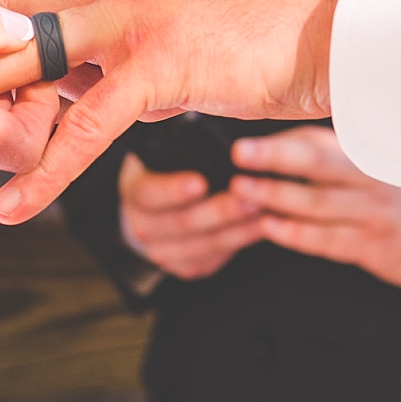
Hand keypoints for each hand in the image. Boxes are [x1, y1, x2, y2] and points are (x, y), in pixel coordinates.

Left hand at [0, 0, 355, 223]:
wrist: (345, 21)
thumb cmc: (289, 20)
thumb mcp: (206, 3)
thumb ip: (158, 21)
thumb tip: (131, 66)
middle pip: (21, 11)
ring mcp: (138, 15)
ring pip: (37, 61)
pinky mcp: (157, 66)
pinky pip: (84, 129)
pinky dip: (43, 173)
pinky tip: (9, 208)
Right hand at [117, 151, 266, 280]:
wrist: (154, 207)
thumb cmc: (168, 166)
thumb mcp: (165, 149)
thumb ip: (181, 144)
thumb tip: (210, 135)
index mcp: (134, 190)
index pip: (150, 193)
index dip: (175, 189)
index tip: (202, 182)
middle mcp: (142, 226)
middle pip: (183, 223)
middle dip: (220, 211)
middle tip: (250, 197)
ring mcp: (162, 251)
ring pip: (204, 245)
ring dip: (238, 229)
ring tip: (266, 212)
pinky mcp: (185, 267)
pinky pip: (215, 259)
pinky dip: (240, 243)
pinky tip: (262, 228)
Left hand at [230, 122, 400, 290]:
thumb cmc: (391, 195)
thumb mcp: (365, 165)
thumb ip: (325, 152)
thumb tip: (272, 144)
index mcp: (366, 152)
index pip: (317, 141)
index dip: (278, 143)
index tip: (243, 144)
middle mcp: (372, 178)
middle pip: (318, 165)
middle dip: (275, 160)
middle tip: (238, 158)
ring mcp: (374, 212)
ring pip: (318, 203)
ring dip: (277, 197)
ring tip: (242, 193)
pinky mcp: (372, 246)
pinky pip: (327, 239)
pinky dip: (296, 233)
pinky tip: (269, 227)